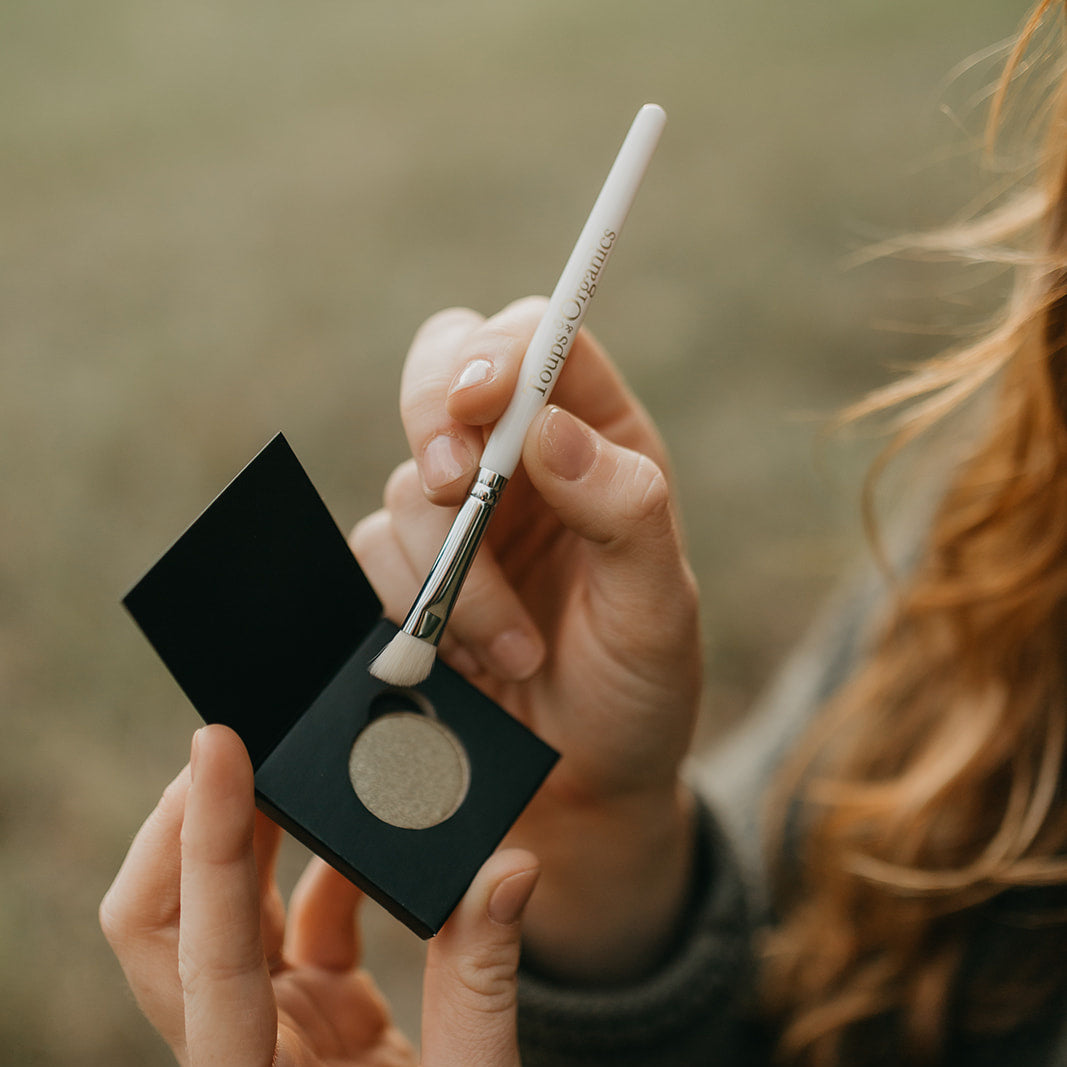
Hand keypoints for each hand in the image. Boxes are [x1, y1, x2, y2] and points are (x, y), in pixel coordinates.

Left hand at [100, 725, 538, 1066]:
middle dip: (185, 826)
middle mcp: (239, 1050)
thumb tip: (509, 863)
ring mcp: (263, 1029)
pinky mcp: (300, 1014)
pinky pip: (288, 922)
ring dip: (240, 832)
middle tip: (234, 741)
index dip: (206, 840)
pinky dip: (316, 865)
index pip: (206, 951)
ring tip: (284, 757)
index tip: (218, 743)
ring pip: (211, 912)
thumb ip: (485, 980)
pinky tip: (360, 831)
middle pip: (160, 925)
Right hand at [351, 298, 702, 980]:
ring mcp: (459, 516)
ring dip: (449, 565)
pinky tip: (464, 662)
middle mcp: (522, 464)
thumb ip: (624, 511)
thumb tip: (549, 430)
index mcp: (599, 444)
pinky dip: (411, 605)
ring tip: (512, 650)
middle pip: (447, 370)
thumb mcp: (658, 609)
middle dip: (434, 417)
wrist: (580, 788)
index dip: (507, 350)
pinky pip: (373, 552)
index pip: (545, 345)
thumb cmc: (637, 690)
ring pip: (408, 482)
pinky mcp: (408, 572)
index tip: (484, 399)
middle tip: (452, 481)